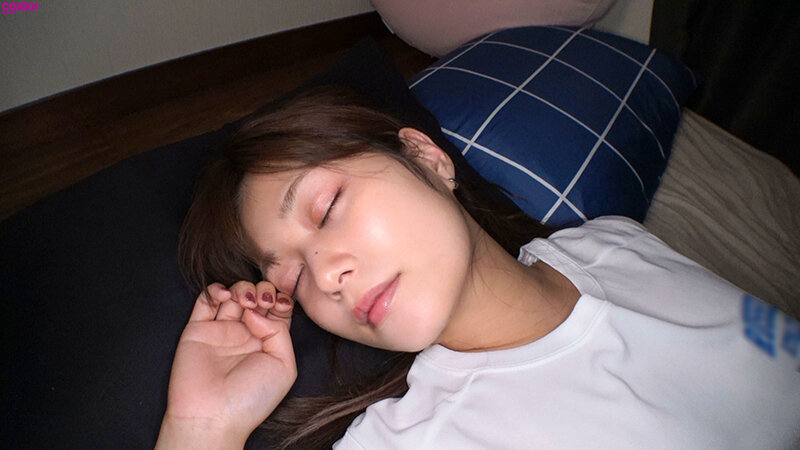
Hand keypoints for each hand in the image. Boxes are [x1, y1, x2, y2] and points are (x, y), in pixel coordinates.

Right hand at [156, 281, 296, 448]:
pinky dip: (216, 289)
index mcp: (268, 343)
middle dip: (263, 290)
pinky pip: (205, 299)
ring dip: (243, 288)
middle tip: (262, 301)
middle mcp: (246, 334)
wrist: (212, 415)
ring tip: (246, 301)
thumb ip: (280, 331)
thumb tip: (257, 311)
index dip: (280, 298)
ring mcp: (222, 330)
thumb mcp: (284, 366)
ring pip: (234, 293)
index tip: (281, 303)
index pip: (277, 309)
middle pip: (258, 296)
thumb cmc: (251, 398)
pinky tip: (226, 297)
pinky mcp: (198, 329)